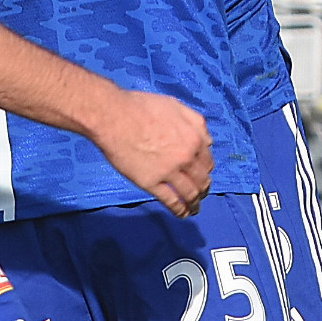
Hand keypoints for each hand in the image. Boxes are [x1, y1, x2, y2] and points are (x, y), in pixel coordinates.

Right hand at [90, 89, 211, 217]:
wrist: (114, 117)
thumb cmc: (141, 107)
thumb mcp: (177, 106)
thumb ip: (196, 123)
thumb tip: (207, 141)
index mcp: (194, 139)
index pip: (207, 161)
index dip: (206, 170)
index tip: (203, 175)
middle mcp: (186, 157)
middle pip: (201, 180)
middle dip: (204, 189)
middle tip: (201, 194)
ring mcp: (169, 172)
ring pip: (189, 193)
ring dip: (195, 203)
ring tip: (194, 208)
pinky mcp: (151, 183)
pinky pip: (171, 200)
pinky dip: (179, 210)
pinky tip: (181, 214)